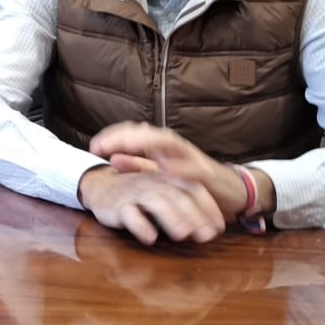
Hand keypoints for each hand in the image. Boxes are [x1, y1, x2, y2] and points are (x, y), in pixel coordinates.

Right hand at [77, 165, 225, 245]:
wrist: (100, 186)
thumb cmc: (137, 194)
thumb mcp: (162, 195)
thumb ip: (183, 208)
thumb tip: (209, 230)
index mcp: (168, 179)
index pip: (193, 190)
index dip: (208, 208)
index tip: (219, 228)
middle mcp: (154, 183)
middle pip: (178, 196)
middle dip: (194, 216)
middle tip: (207, 236)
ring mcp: (136, 193)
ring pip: (156, 202)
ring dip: (171, 218)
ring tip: (183, 235)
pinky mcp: (118, 205)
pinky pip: (129, 214)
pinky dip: (140, 225)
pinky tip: (150, 238)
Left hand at [88, 122, 268, 223]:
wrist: (231, 191)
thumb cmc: (191, 182)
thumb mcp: (160, 174)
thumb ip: (139, 166)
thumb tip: (112, 160)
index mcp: (161, 148)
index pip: (134, 134)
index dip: (113, 137)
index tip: (93, 147)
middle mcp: (174, 148)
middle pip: (146, 133)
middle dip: (123, 137)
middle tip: (100, 145)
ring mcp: (191, 157)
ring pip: (167, 143)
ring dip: (146, 142)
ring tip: (126, 145)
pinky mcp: (207, 173)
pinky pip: (193, 167)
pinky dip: (179, 167)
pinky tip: (165, 168)